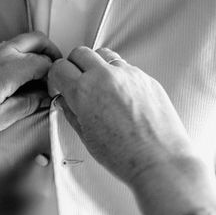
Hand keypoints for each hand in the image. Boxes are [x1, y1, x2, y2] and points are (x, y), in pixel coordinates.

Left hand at [0, 32, 60, 141]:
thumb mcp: (2, 118)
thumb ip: (29, 104)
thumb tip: (44, 97)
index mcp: (10, 69)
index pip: (45, 62)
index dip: (54, 75)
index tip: (54, 87)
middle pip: (36, 40)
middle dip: (50, 51)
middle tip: (54, 68)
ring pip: (18, 42)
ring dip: (30, 53)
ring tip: (32, 76)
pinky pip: (0, 48)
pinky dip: (12, 56)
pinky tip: (9, 77)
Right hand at [48, 46, 193, 184]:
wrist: (159, 161)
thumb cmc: (125, 155)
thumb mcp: (86, 136)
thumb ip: (71, 113)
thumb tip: (66, 101)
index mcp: (84, 91)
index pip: (59, 67)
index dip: (56, 77)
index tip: (60, 85)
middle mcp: (105, 77)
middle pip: (80, 53)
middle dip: (74, 65)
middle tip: (76, 81)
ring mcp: (127, 74)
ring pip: (104, 55)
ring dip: (96, 65)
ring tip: (99, 85)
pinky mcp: (145, 77)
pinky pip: (125, 67)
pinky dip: (117, 75)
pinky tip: (119, 94)